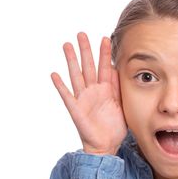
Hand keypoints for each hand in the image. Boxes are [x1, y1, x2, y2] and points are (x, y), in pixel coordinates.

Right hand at [51, 32, 127, 154]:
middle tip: (82, 34)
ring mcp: (83, 98)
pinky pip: (67, 95)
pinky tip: (54, 74)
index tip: (105, 38)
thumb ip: (120, 89)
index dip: (104, 53)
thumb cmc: (115, 127)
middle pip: (88, 66)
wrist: (107, 145)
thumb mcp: (122, 105)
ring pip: (76, 75)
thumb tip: (120, 70)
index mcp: (106, 89)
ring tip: (67, 45)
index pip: (105, 67)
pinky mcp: (76, 109)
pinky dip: (60, 85)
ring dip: (71, 61)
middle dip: (86, 50)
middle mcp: (93, 91)